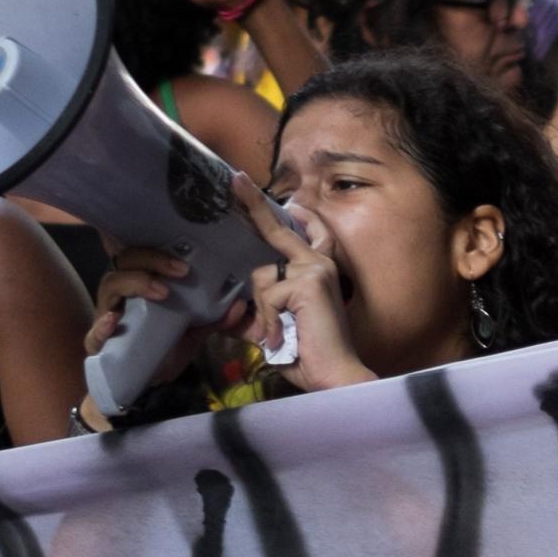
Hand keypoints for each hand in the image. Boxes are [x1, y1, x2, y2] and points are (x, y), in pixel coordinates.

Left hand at [232, 173, 370, 391]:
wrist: (333, 377)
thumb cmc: (308, 356)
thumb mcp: (273, 331)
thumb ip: (253, 316)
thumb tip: (224, 314)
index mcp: (317, 272)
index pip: (304, 234)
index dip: (291, 214)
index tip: (281, 197)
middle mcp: (319, 264)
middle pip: (279, 231)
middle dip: (254, 205)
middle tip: (236, 180)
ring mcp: (314, 270)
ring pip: (262, 277)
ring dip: (260, 310)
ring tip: (276, 335)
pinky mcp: (307, 282)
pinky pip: (266, 294)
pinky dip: (266, 319)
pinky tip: (280, 336)